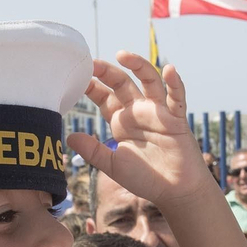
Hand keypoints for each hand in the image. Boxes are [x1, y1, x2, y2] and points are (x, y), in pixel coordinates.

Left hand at [67, 53, 205, 207]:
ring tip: (123, 55)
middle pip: (122, 83)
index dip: (92, 86)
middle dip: (107, 71)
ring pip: (149, 81)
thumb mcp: (113, 166)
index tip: (77, 76)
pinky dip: (175, 83)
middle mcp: (139, 112)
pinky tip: (170, 70)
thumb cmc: (146, 179)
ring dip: (138, 66)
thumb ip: (93, 151)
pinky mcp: (177, 119)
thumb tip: (69, 137)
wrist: (175, 191)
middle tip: (92, 62)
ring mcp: (158, 113)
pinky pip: (177, 97)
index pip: (104, 97)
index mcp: (122, 122)